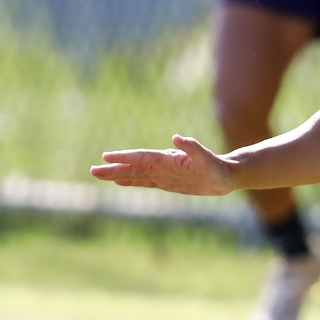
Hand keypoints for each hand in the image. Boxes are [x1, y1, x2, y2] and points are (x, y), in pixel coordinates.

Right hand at [91, 135, 236, 195]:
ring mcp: (163, 173)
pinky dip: (131, 181)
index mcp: (168, 158)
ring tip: (98, 174)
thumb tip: (177, 137)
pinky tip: (119, 182)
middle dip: (113, 168)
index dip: (124, 157)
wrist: (226, 175)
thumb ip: (193, 148)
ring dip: (117, 174)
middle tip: (93, 170)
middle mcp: (162, 164)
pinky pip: (145, 182)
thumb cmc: (217, 167)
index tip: (106, 157)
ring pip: (135, 174)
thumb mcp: (207, 159)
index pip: (141, 157)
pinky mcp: (167, 182)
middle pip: (133, 165)